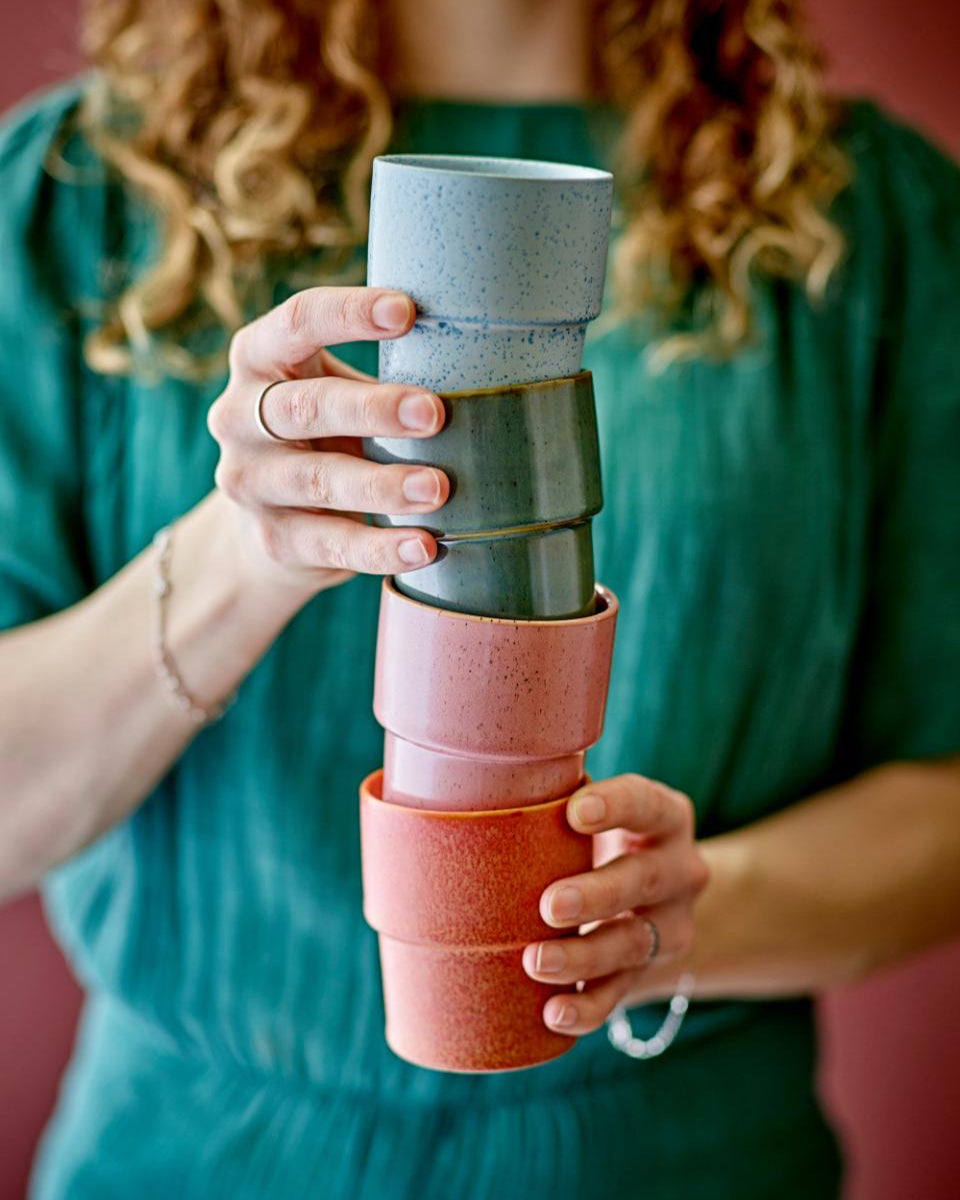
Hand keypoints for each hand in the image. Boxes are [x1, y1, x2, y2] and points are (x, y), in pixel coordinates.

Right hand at [207, 287, 448, 594]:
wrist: (268, 529)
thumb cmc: (326, 436)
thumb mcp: (338, 391)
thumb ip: (386, 373)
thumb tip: (484, 359)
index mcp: (259, 357)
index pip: (297, 321)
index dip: (349, 313)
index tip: (408, 311)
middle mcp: (239, 416)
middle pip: (304, 407)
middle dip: (373, 409)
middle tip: (435, 413)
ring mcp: (250, 482)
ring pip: (317, 480)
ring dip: (382, 485)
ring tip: (438, 488)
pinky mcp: (274, 540)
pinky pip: (332, 544)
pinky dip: (380, 548)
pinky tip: (423, 547)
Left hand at [523, 774, 709, 1034]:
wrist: (652, 901)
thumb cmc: (594, 838)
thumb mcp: (589, 812)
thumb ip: (550, 797)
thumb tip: (472, 781)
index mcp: (664, 818)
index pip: (647, 804)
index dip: (616, 806)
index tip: (574, 812)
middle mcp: (678, 872)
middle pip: (644, 880)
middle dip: (597, 894)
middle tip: (549, 904)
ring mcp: (668, 928)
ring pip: (631, 944)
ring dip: (584, 956)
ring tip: (535, 962)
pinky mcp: (648, 974)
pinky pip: (620, 996)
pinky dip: (588, 1009)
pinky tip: (554, 1014)